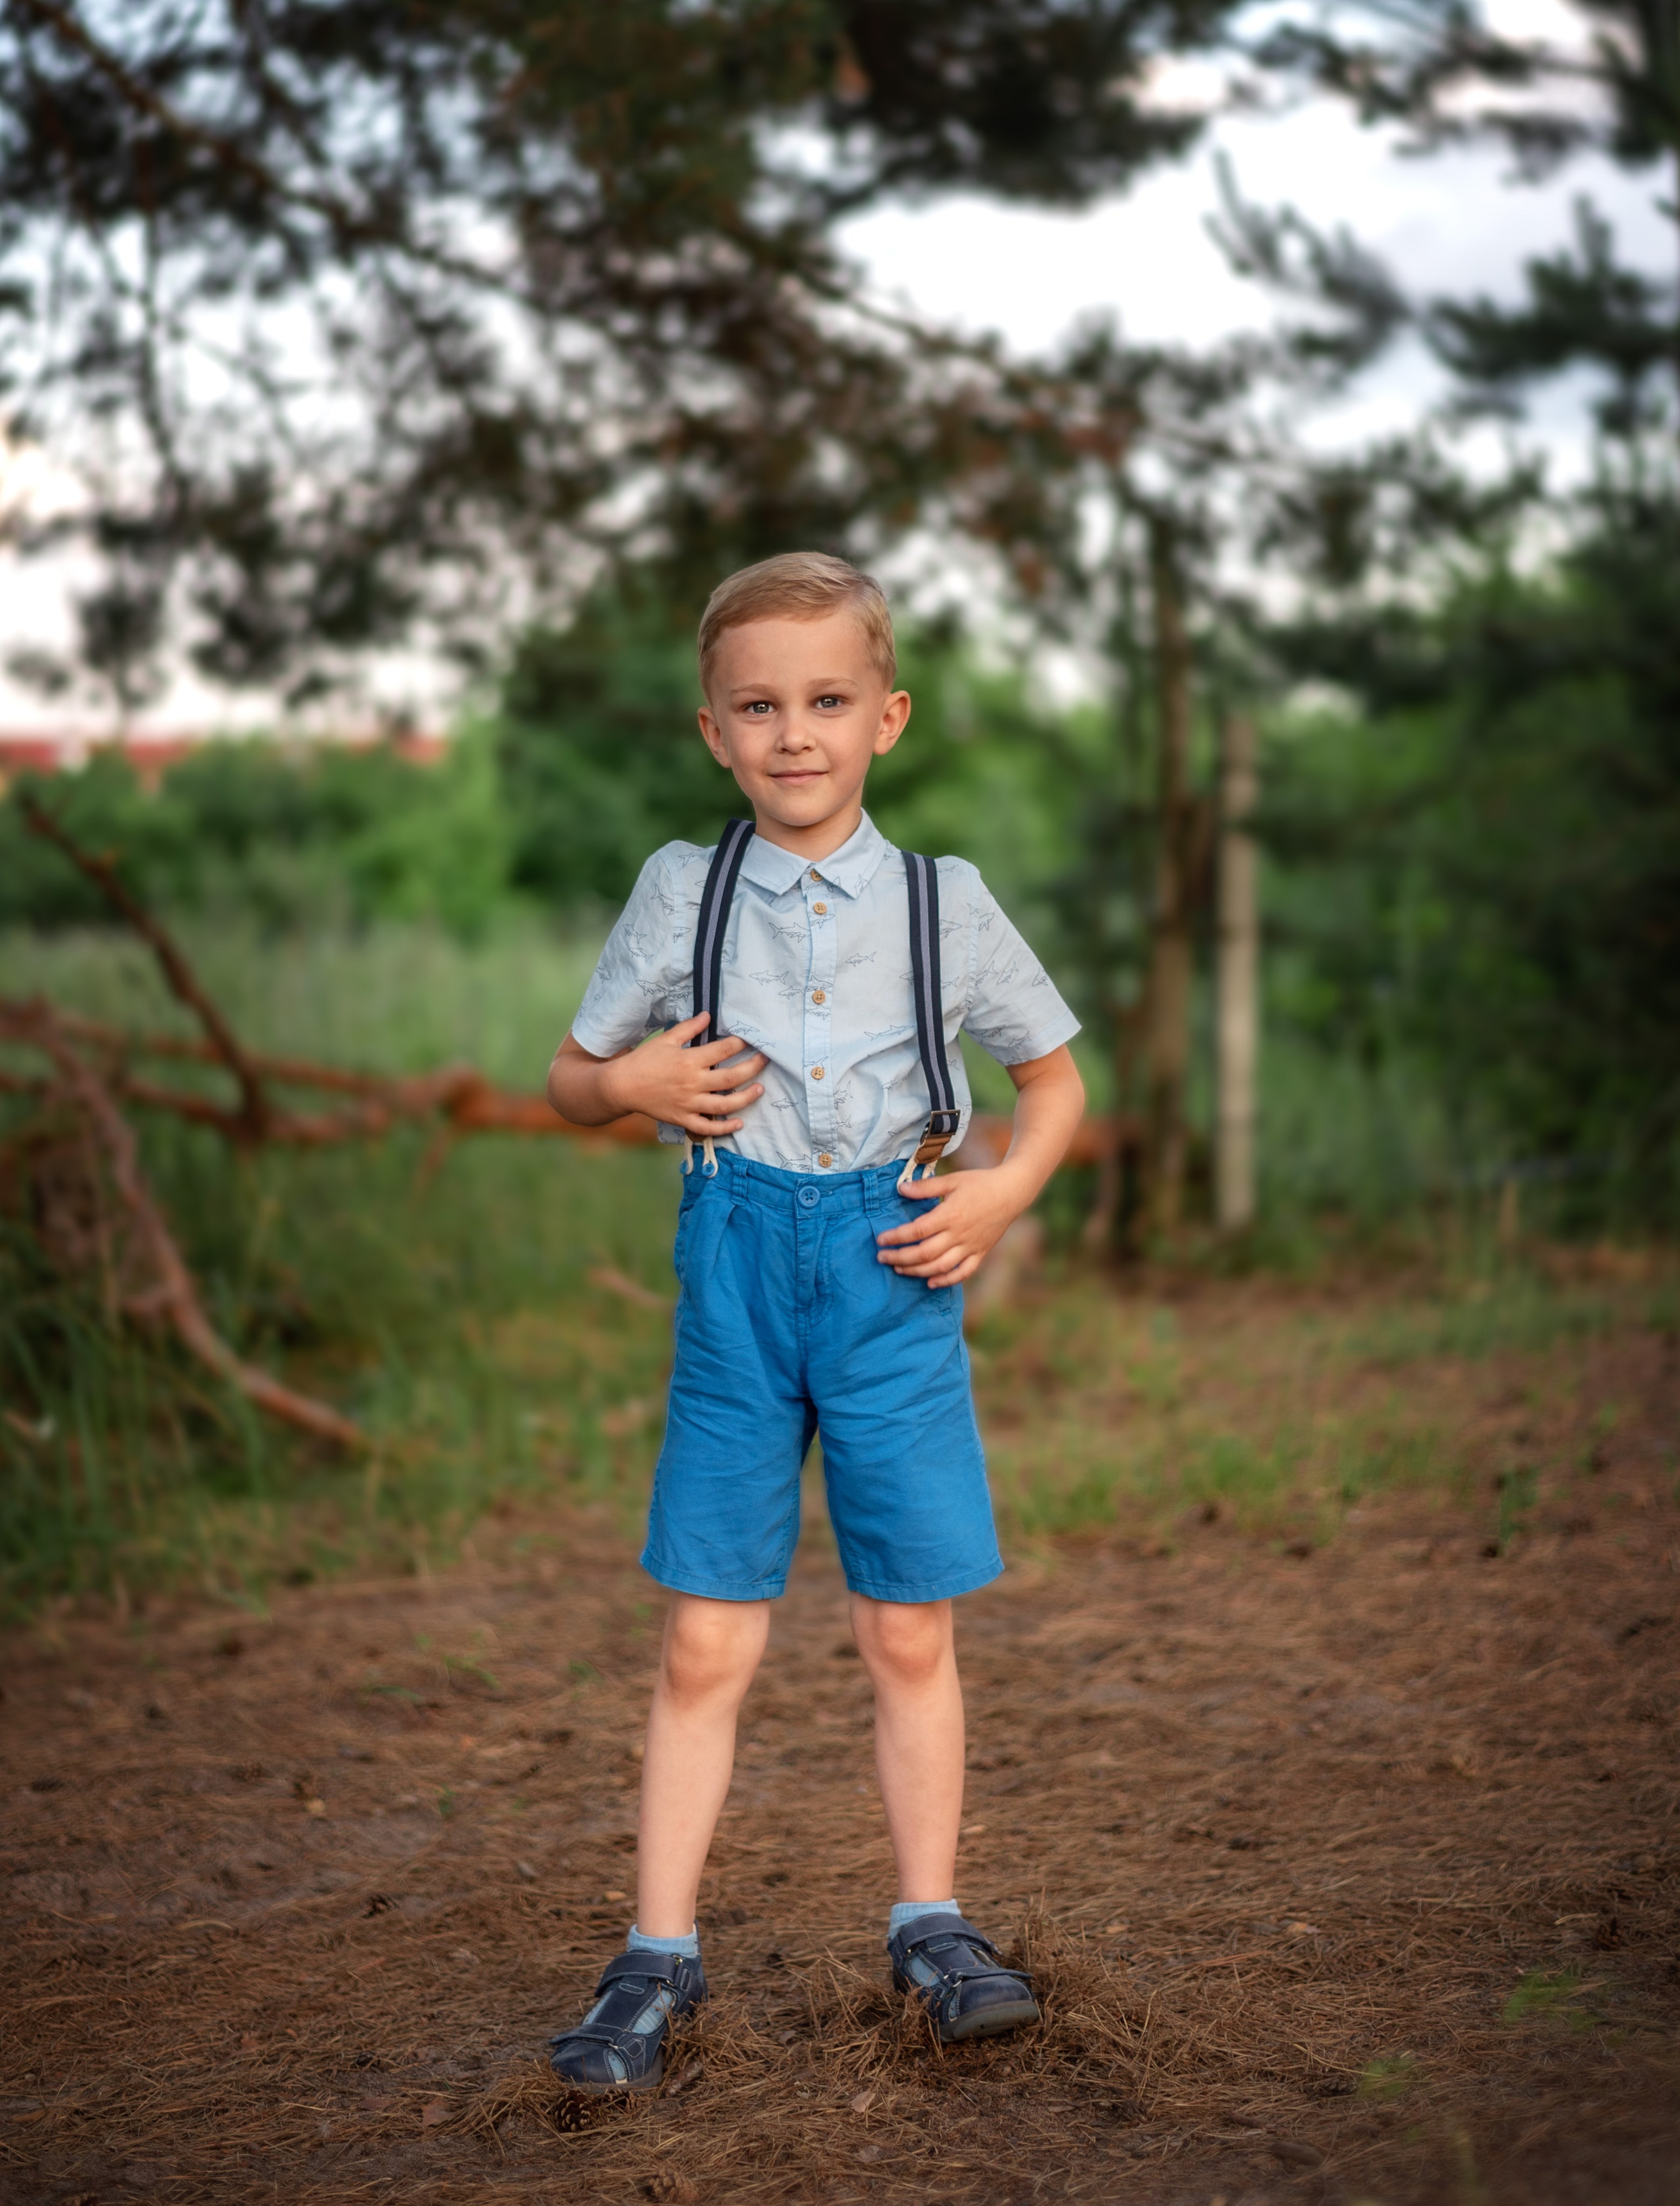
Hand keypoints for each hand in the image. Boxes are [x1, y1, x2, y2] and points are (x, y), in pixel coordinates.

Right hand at [599, 1014, 766, 1136]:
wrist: (622, 1086)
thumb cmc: (644, 1060)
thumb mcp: (666, 1039)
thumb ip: (689, 1028)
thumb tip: (709, 1015)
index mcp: (689, 1061)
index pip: (723, 1050)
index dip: (740, 1043)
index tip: (751, 1039)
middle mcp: (692, 1083)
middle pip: (731, 1078)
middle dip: (752, 1068)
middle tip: (766, 1060)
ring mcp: (689, 1104)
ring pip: (724, 1105)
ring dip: (746, 1098)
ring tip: (760, 1090)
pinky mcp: (683, 1119)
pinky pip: (707, 1127)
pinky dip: (724, 1128)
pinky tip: (739, 1124)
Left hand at [875, 1165, 1031, 1289]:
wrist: (1011, 1193)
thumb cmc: (980, 1183)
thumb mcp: (952, 1180)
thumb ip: (926, 1187)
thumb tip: (900, 1189)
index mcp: (950, 1215)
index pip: (917, 1230)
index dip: (897, 1237)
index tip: (881, 1240)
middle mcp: (959, 1234)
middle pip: (925, 1253)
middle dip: (900, 1258)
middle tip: (883, 1257)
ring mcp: (970, 1246)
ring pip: (940, 1266)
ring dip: (917, 1271)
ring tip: (900, 1269)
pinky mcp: (980, 1253)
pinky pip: (963, 1272)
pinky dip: (946, 1280)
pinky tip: (930, 1282)